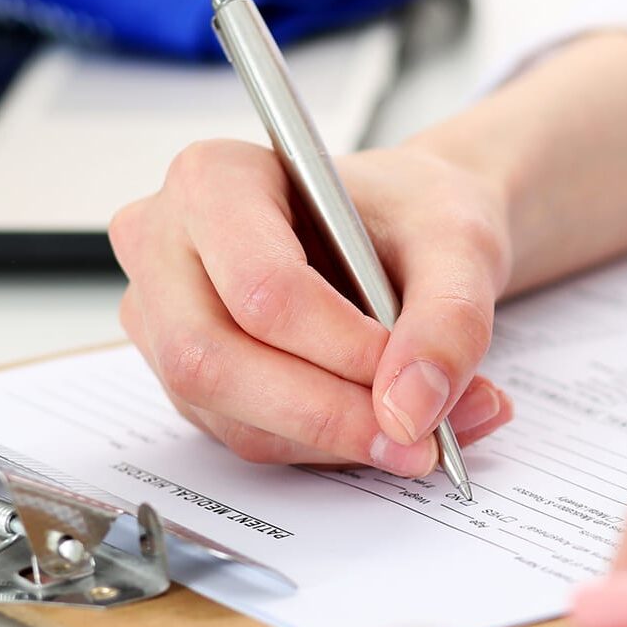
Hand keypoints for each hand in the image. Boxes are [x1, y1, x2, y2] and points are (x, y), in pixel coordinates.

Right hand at [110, 141, 513, 476]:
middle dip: (327, 413)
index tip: (413, 380)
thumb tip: (412, 410)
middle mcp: (166, 246)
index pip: (260, 287)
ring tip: (433, 432)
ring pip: (230, 414)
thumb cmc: (418, 213)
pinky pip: (247, 435)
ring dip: (336, 439)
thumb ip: (448, 321)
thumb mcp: (460, 245)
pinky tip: (391, 428)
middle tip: (418, 439)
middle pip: (215, 361)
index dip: (341, 348)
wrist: (411, 227)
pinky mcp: (189, 377)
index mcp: (216, 180)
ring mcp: (165, 318)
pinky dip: (328, 446)